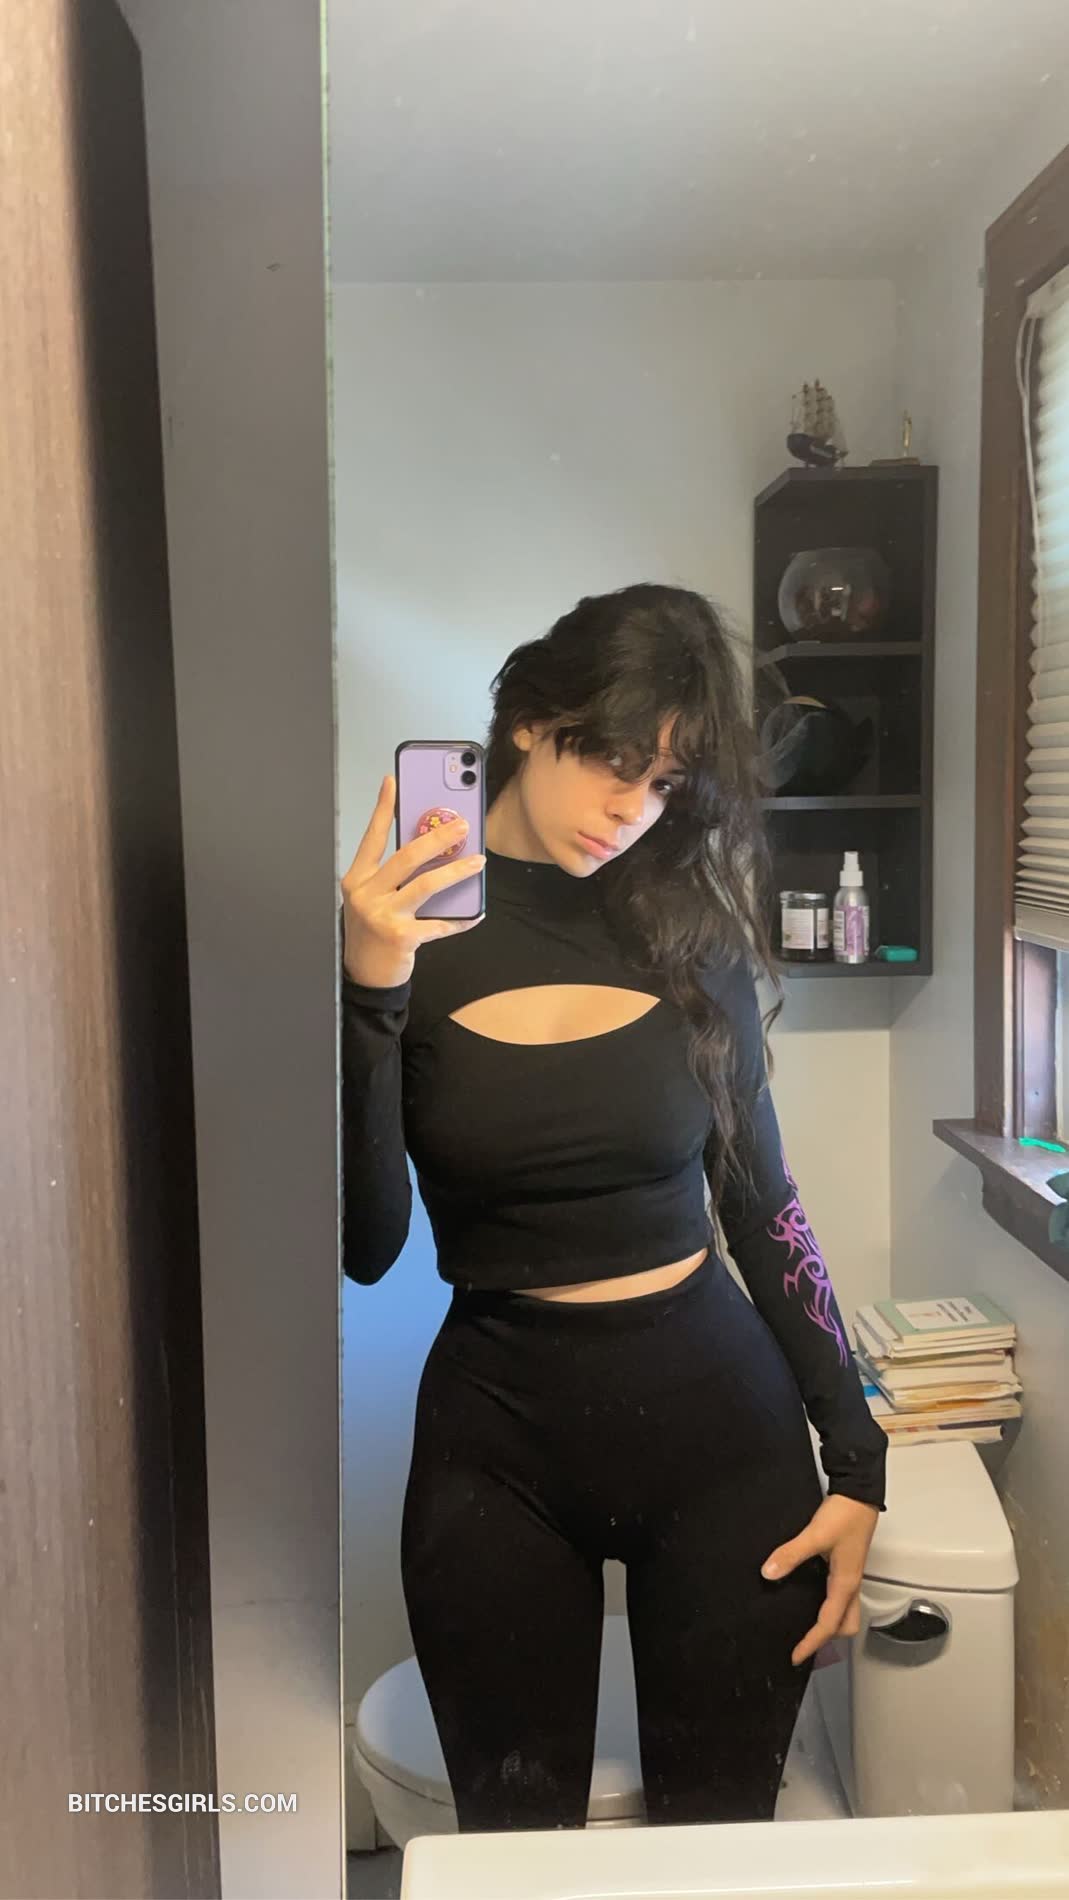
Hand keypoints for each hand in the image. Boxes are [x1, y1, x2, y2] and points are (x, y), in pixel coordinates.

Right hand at [341, 775, 484, 988]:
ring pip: (426, 885)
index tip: (392, 781)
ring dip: (456, 871)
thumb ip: (393, 877)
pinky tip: (474, 913)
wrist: (364, 976)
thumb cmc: (372, 932)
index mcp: (357, 879)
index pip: (371, 836)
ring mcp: (382, 915)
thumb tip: (432, 852)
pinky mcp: (401, 936)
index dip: (382, 808)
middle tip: (462, 825)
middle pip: (407, 856)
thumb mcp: (374, 899)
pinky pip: (439, 923)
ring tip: (478, 862)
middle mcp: (365, 894)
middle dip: (438, 837)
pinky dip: (460, 919)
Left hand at [761, 1493, 878, 1666]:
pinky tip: (811, 1594)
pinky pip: (840, 1596)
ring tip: (806, 1625)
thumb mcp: (815, 1535)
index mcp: (845, 1585)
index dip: (811, 1643)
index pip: (828, 1625)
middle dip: (826, 1639)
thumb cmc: (845, 1515)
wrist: (859, 1494)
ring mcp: (850, 1575)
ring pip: (845, 1612)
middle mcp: (851, 1584)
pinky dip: (828, 1605)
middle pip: (845, 1625)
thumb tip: (769, 1573)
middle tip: (803, 1643)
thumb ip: (791, 1554)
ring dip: (829, 1623)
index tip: (795, 1656)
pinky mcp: (847, 1565)